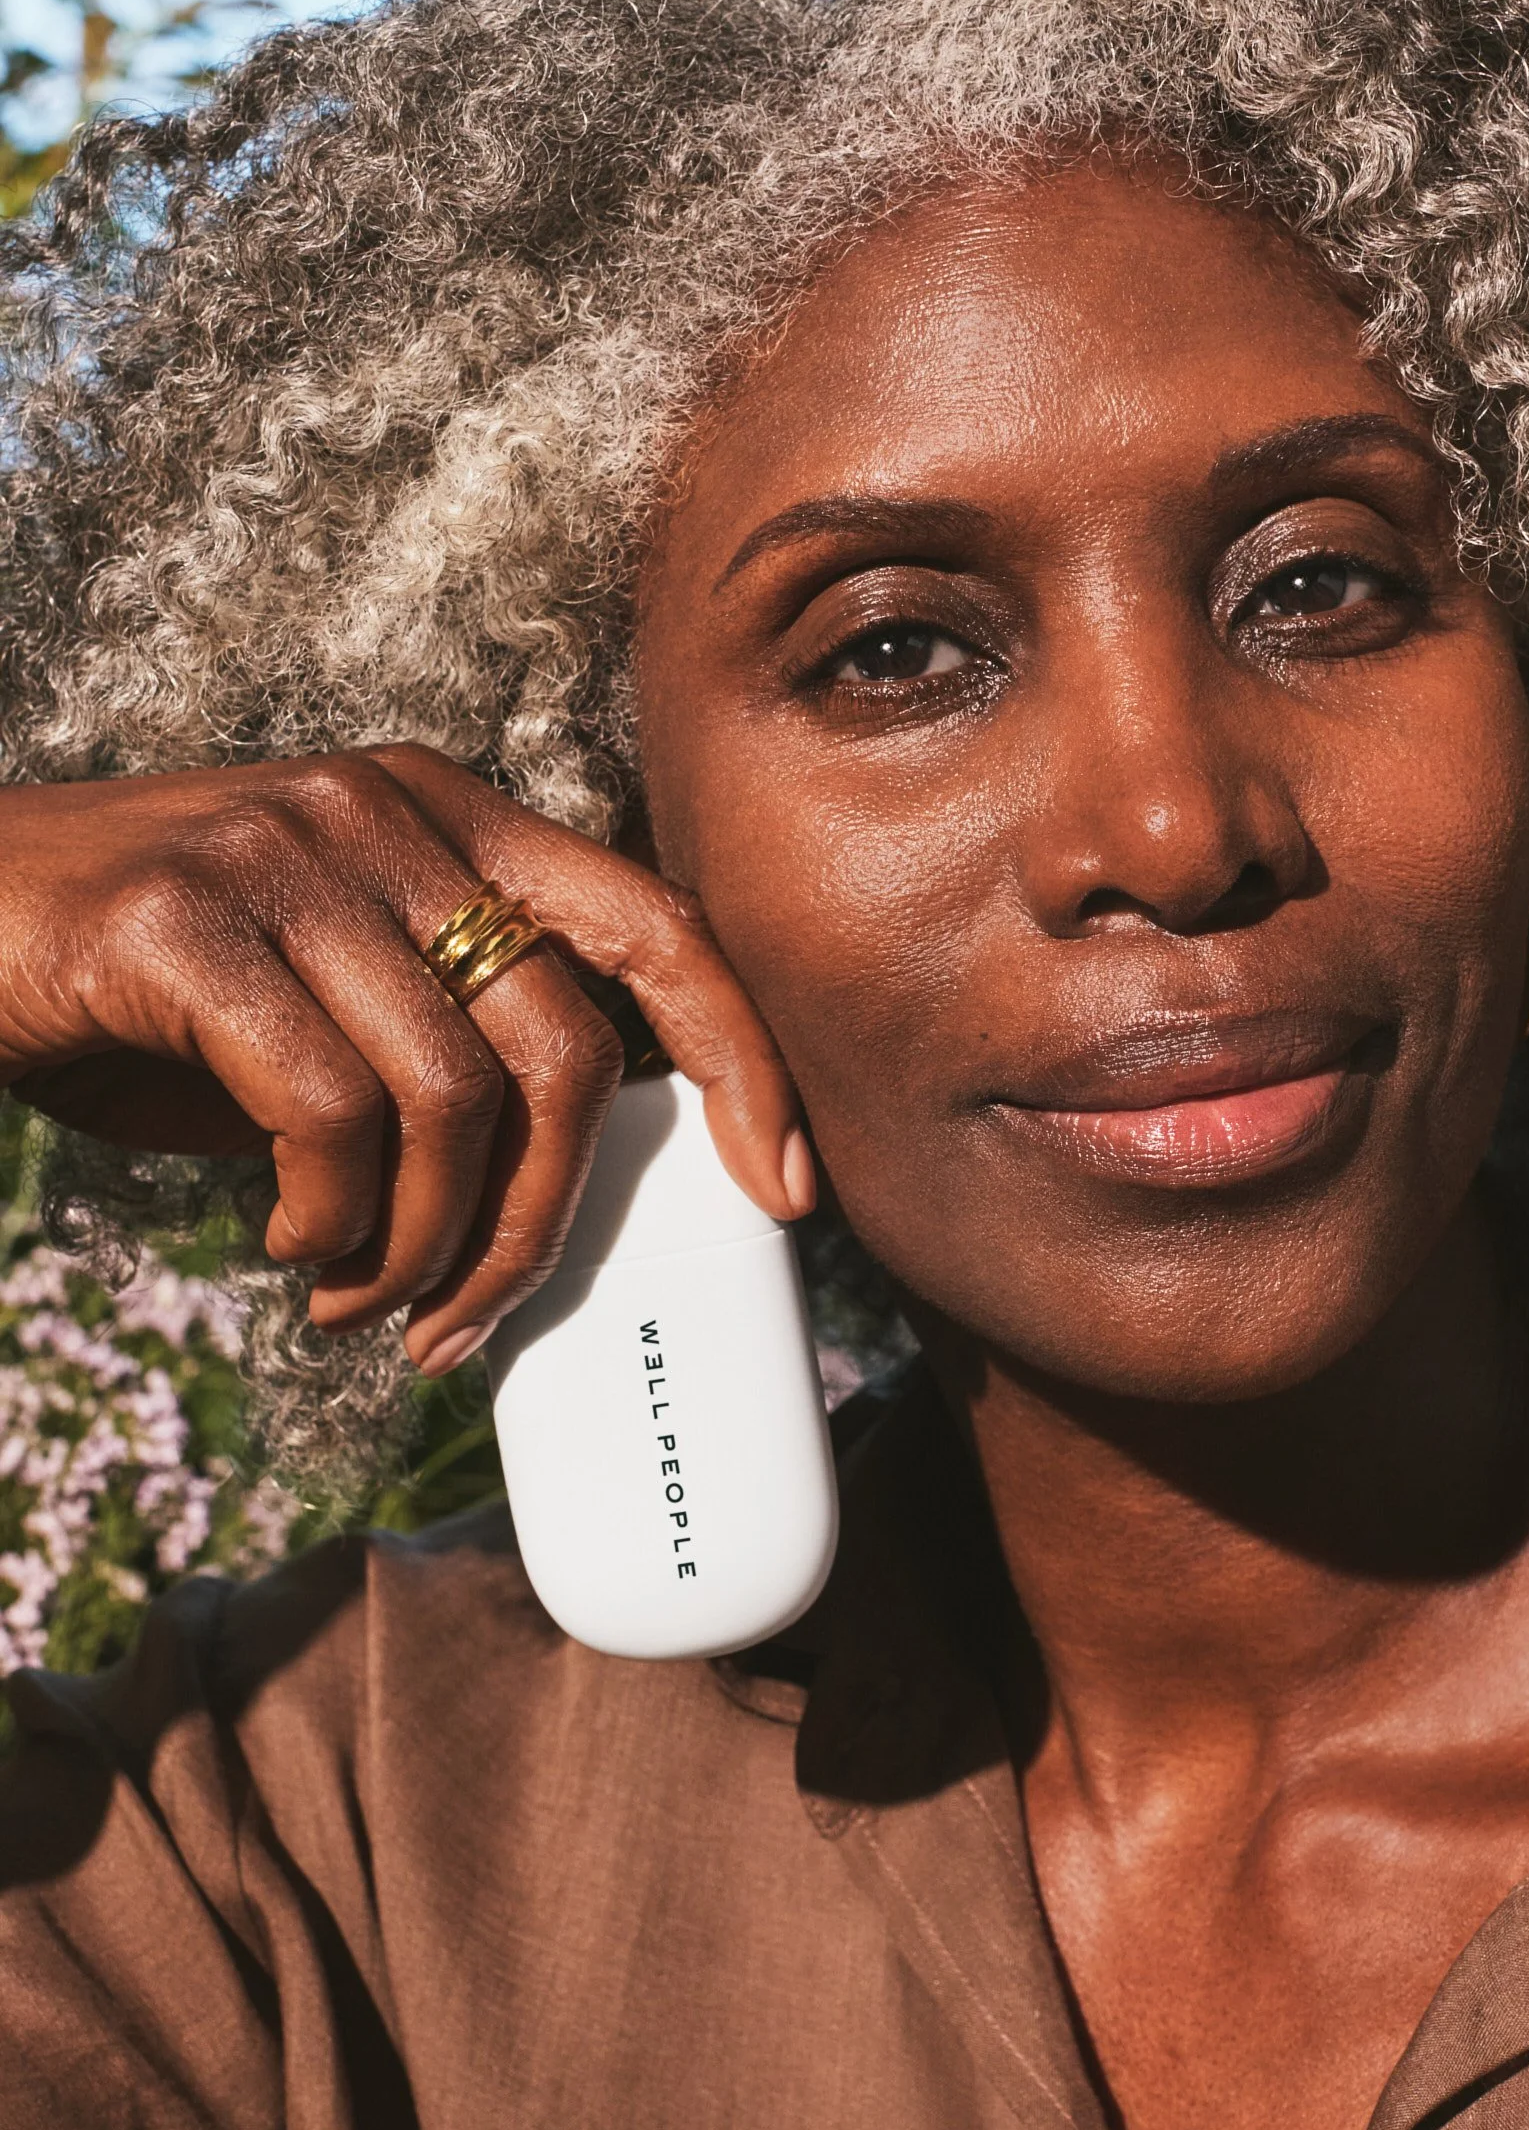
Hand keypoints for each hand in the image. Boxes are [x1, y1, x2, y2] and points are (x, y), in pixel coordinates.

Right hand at [0, 747, 811, 1372]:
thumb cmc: (144, 988)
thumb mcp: (324, 998)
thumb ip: (444, 1051)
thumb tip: (555, 1196)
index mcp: (449, 814)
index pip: (657, 922)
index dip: (744, 1057)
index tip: (783, 1185)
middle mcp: (389, 809)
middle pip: (569, 1044)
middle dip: (542, 1221)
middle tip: (464, 1319)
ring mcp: (288, 848)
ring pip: (455, 1095)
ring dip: (421, 1244)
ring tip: (353, 1295)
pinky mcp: (184, 918)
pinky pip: (327, 1111)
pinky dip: (324, 1219)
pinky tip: (283, 1243)